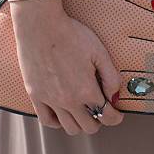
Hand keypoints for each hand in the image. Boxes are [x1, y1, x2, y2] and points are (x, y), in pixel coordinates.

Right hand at [10, 0, 123, 134]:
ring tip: (83, 112)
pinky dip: (57, 122)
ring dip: (80, 124)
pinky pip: (47, 121)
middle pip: (89, 127)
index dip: (116, 118)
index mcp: (87, 90)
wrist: (40, 25)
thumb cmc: (71, 34)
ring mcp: (50, 100)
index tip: (117, 114)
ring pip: (69, 128)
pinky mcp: (35, 95)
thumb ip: (111, 77)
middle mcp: (69, 100)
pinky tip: (62, 113)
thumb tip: (114, 97)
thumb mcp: (99, 52)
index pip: (107, 116)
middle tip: (101, 110)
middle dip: (100, 121)